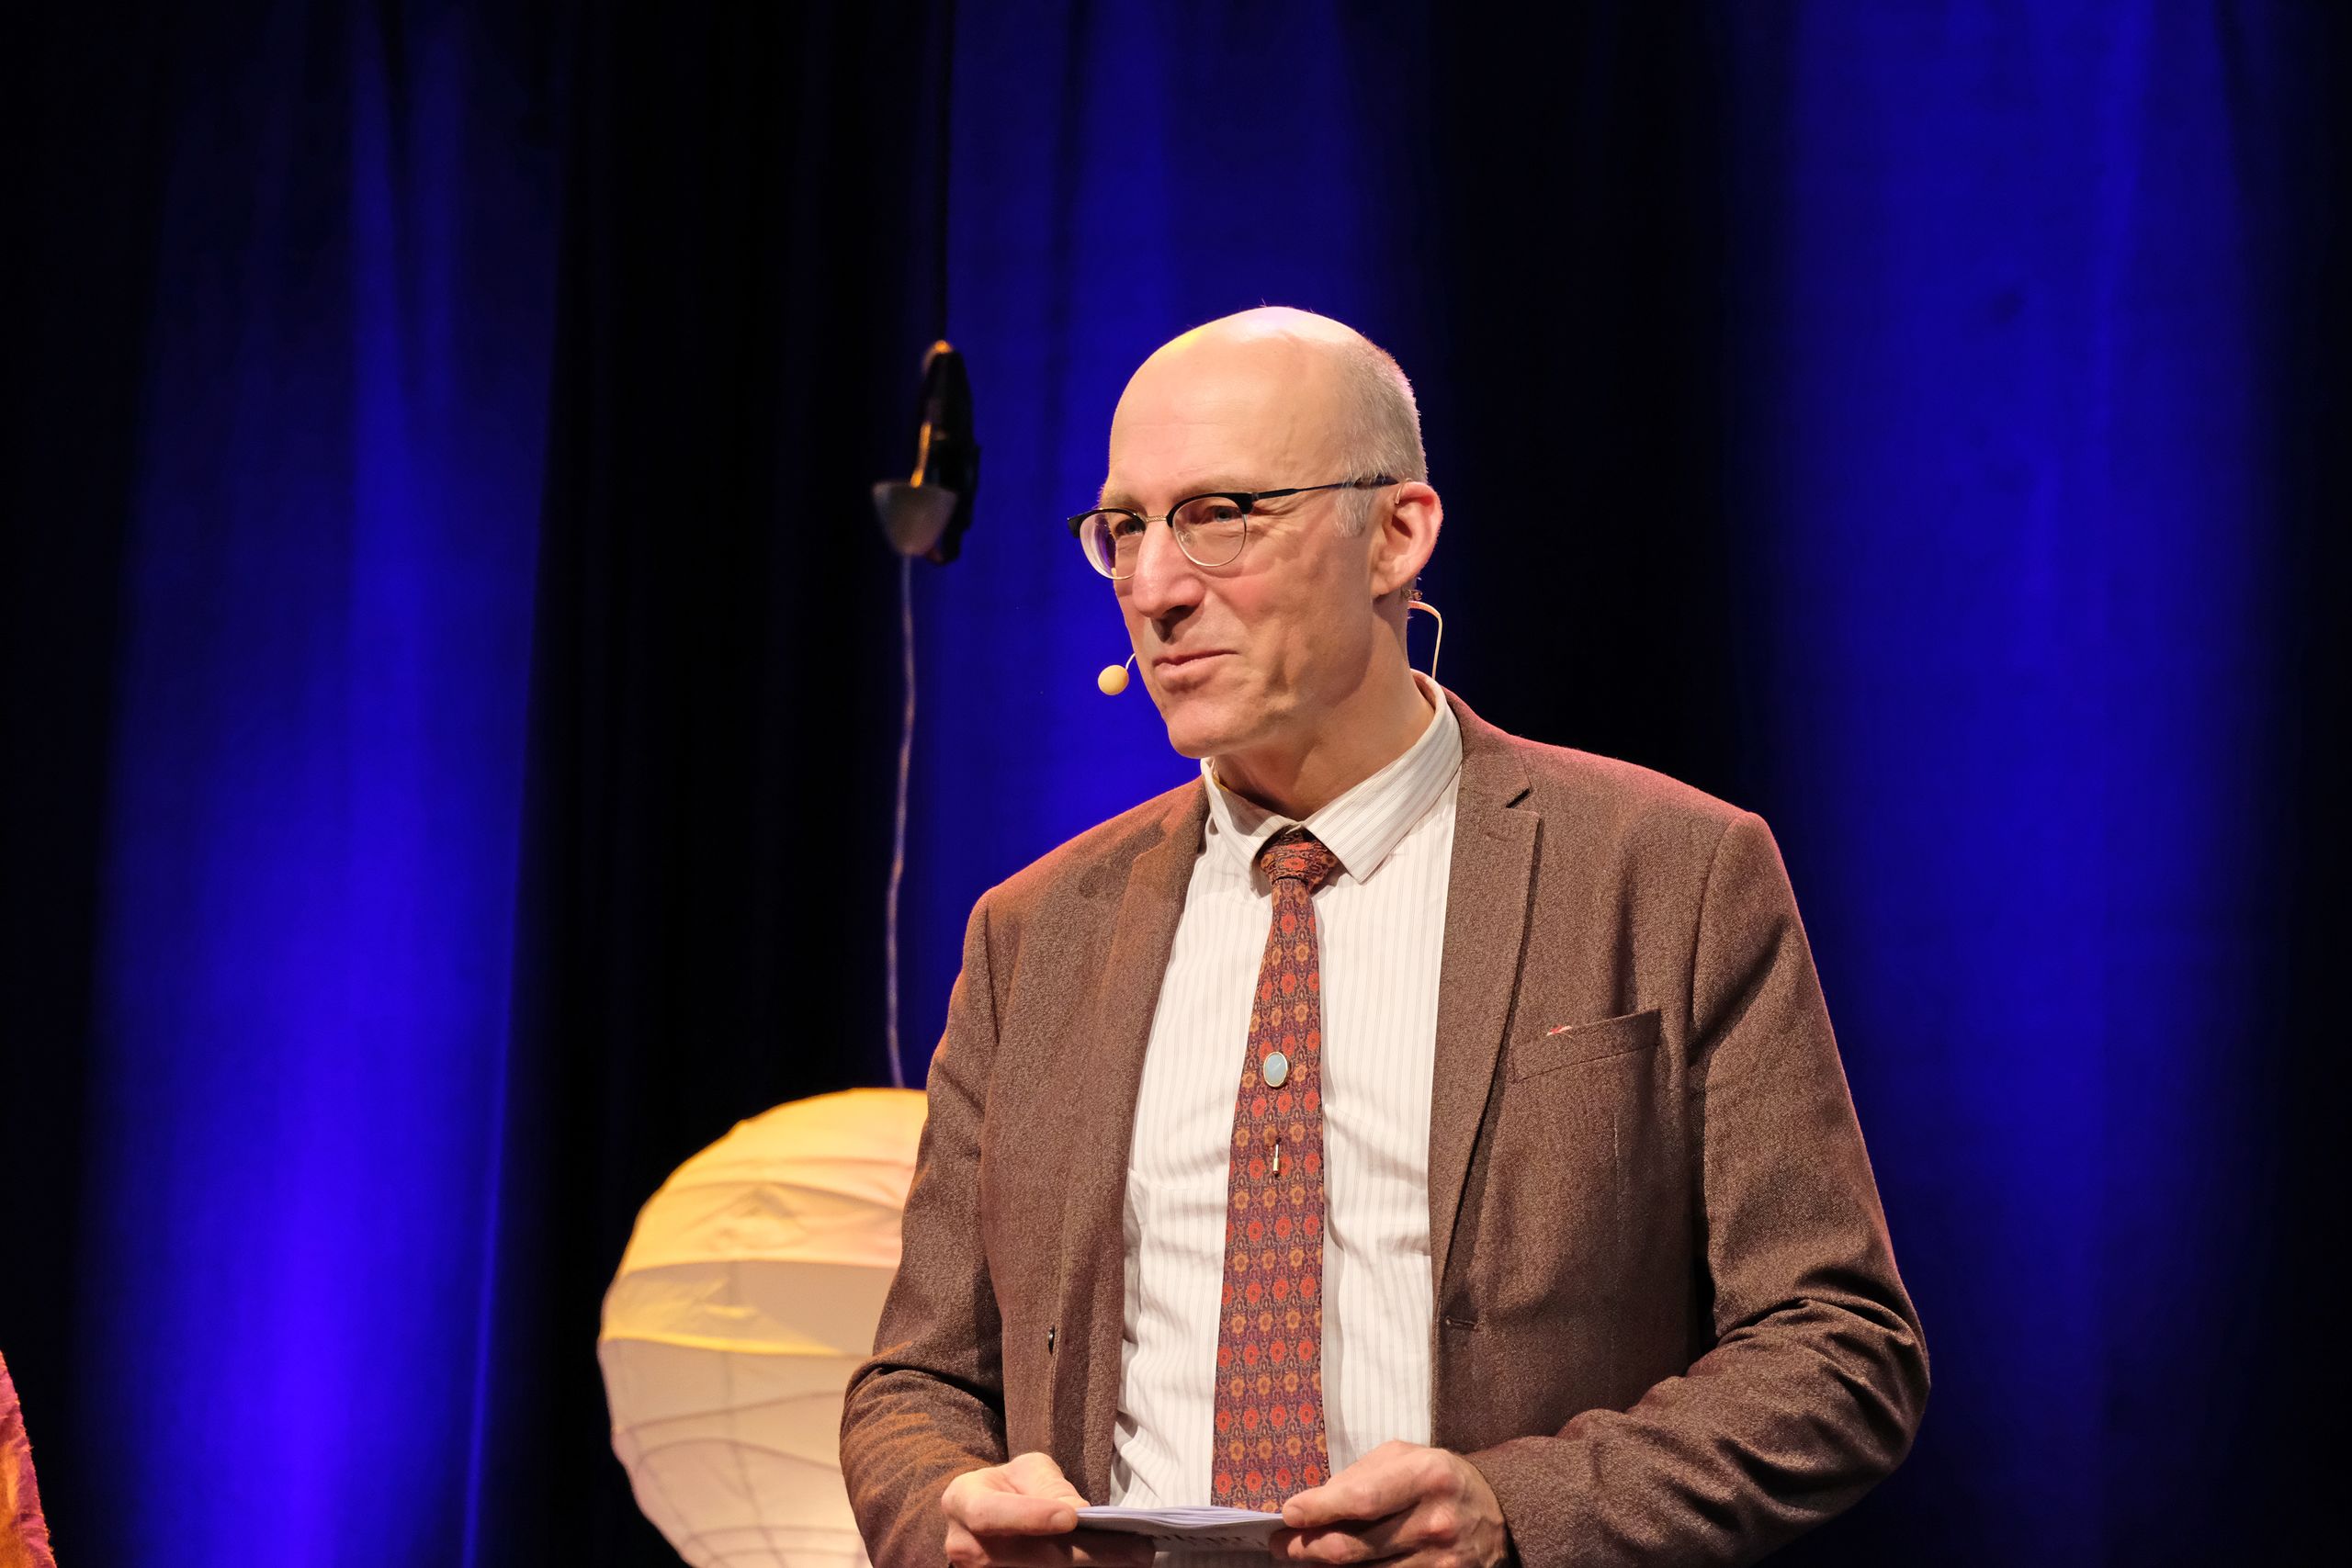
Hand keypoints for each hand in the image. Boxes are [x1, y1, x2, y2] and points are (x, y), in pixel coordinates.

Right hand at [942, 1452, 1154, 1567]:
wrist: (985, 1511)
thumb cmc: (1008, 1486)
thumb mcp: (1026, 1471)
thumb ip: (1049, 1488)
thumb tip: (1079, 1512)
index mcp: (963, 1502)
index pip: (991, 1514)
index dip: (1029, 1517)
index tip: (1072, 1518)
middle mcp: (965, 1547)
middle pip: (1030, 1557)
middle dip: (1088, 1553)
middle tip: (1136, 1549)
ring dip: (1094, 1566)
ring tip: (1136, 1558)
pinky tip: (1118, 1565)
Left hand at [1271, 1441, 1510, 1567]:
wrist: (1500, 1512)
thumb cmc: (1439, 1478)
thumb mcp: (1405, 1456)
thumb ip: (1360, 1477)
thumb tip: (1311, 1505)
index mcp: (1427, 1476)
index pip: (1360, 1501)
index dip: (1319, 1510)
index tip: (1289, 1514)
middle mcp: (1435, 1523)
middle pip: (1352, 1548)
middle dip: (1306, 1547)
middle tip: (1282, 1543)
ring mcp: (1441, 1562)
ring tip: (1305, 1555)